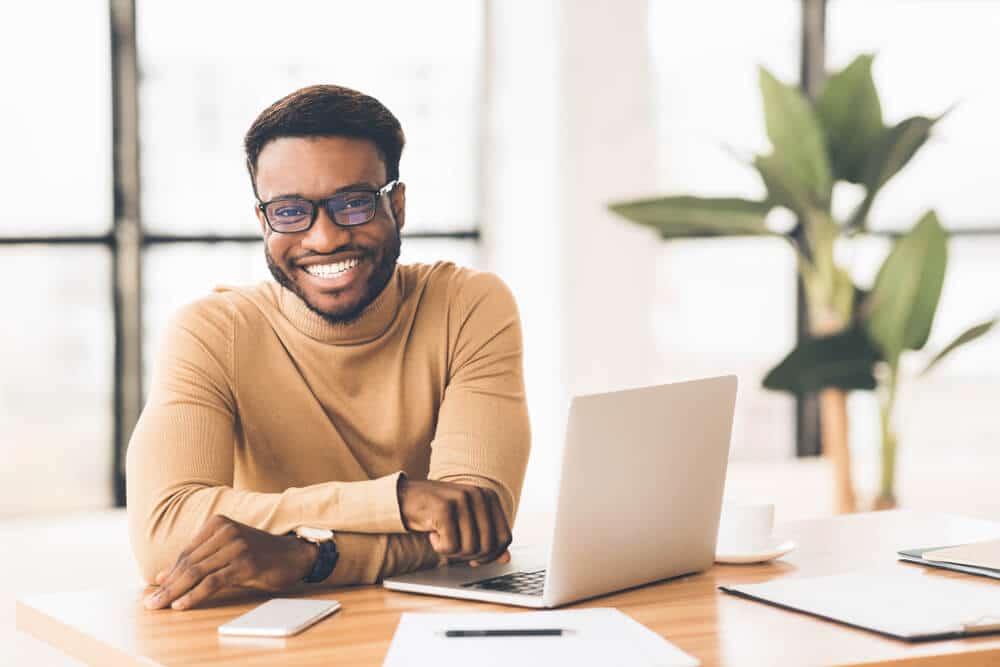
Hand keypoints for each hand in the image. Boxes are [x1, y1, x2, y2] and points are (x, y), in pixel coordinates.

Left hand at [143, 515, 315, 610]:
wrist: (294, 555)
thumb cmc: (259, 554)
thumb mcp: (227, 551)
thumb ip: (198, 560)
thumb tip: (164, 576)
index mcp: (219, 523)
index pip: (186, 552)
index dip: (170, 574)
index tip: (154, 591)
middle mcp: (226, 531)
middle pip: (188, 563)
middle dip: (167, 586)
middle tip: (150, 603)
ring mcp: (237, 547)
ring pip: (197, 573)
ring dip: (174, 592)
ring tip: (159, 606)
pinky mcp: (245, 564)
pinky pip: (212, 582)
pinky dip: (194, 595)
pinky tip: (181, 605)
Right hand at [398, 479, 511, 565]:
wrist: (404, 498)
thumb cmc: (438, 511)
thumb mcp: (467, 522)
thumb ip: (487, 537)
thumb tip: (505, 559)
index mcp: (489, 496)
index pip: (504, 538)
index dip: (491, 555)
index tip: (475, 558)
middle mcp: (478, 495)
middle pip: (487, 546)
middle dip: (470, 555)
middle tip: (453, 547)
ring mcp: (461, 500)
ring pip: (470, 548)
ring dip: (453, 551)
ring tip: (442, 537)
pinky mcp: (444, 509)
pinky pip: (450, 546)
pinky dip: (439, 547)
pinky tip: (432, 534)